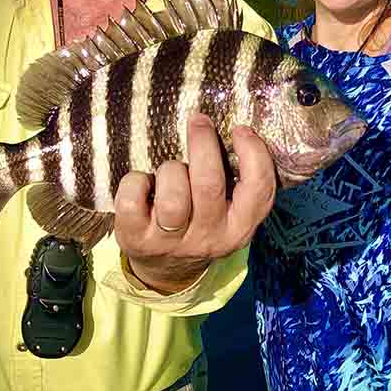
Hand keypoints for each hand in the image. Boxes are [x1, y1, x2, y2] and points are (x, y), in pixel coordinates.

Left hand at [113, 114, 276, 293]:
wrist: (167, 269)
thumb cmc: (200, 222)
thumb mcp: (227, 212)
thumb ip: (235, 181)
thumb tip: (237, 129)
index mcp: (238, 228)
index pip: (258, 191)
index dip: (253, 155)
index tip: (240, 130)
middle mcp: (208, 238)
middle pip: (208, 184)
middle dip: (203, 144)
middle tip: (198, 121)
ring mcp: (171, 242)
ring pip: (172, 196)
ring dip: (170, 170)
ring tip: (170, 170)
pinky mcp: (137, 240)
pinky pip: (132, 200)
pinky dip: (135, 182)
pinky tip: (143, 184)